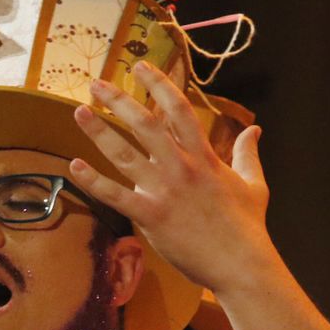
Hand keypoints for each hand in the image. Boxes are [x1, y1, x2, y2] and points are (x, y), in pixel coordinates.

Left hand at [68, 62, 278, 295]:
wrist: (241, 263)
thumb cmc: (247, 226)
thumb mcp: (254, 183)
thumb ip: (248, 153)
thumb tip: (254, 130)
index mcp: (205, 156)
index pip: (179, 109)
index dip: (159, 84)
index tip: (139, 67)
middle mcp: (181, 167)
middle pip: (145, 123)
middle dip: (119, 100)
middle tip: (96, 83)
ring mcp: (164, 190)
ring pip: (125, 153)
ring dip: (100, 131)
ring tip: (79, 112)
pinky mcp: (151, 216)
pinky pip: (115, 196)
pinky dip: (93, 181)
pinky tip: (74, 166)